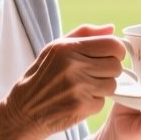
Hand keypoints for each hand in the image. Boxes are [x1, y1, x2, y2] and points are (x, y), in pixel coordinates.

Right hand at [0, 24, 123, 139]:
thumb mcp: (55, 49)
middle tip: (94, 74)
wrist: (24, 111)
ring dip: (103, 87)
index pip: (112, 45)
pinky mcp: (81, 107)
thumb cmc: (41, 76)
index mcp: (67, 48)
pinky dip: (94, 102)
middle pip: (116, 65)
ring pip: (112, 85)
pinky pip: (103, 102)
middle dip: (109, 70)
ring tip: (85, 87)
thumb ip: (84, 34)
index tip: (109, 56)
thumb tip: (111, 28)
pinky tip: (78, 100)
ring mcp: (78, 88)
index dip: (116, 51)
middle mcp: (73, 66)